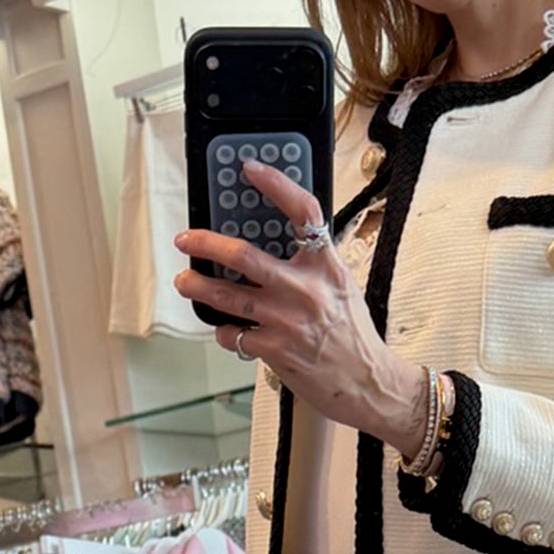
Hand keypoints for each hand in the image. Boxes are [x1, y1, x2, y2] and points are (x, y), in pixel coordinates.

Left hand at [174, 160, 424, 453]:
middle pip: (244, 256)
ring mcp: (288, 321)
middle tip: (185, 239)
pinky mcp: (275, 350)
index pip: (303, 211)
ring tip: (184, 281)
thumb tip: (276, 243)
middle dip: (206, 243)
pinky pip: (233, 335)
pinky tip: (228, 329)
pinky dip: (225, 331)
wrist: (369, 383)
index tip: (249, 169)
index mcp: (326, 266)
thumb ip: (313, 264)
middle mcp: (306, 289)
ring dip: (198, 286)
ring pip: (227, 296)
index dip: (275, 184)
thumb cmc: (355, 336)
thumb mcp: (341, 287)